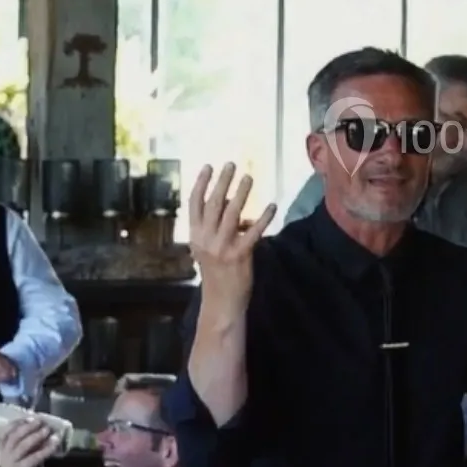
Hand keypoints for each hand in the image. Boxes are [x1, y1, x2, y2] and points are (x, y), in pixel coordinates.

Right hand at [0, 418, 60, 466]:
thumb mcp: (29, 455)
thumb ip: (32, 443)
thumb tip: (44, 426)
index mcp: (3, 452)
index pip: (4, 434)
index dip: (16, 423)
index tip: (30, 417)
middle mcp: (2, 458)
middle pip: (13, 438)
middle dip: (27, 427)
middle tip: (41, 421)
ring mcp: (9, 466)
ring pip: (21, 446)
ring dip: (36, 436)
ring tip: (48, 430)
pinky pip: (33, 458)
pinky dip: (44, 449)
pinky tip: (54, 444)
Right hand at [189, 163, 276, 305]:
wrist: (221, 302)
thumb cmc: (216, 273)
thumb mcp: (207, 248)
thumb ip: (215, 226)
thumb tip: (230, 202)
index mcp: (195, 236)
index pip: (194, 204)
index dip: (201, 184)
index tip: (208, 166)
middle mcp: (206, 239)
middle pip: (213, 204)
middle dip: (222, 182)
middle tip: (231, 164)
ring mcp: (222, 247)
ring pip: (231, 214)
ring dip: (241, 194)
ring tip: (248, 178)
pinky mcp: (239, 255)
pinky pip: (253, 232)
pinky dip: (263, 218)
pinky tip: (272, 206)